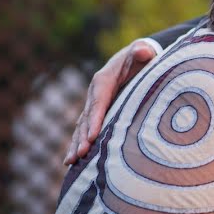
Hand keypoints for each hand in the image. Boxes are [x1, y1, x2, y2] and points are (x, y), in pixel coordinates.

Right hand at [64, 40, 156, 164]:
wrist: (135, 58)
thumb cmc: (142, 57)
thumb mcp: (143, 51)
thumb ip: (142, 51)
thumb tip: (143, 51)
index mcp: (104, 79)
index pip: (99, 101)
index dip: (95, 119)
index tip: (93, 137)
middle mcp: (95, 93)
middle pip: (87, 117)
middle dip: (83, 137)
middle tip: (80, 155)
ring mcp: (94, 104)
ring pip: (82, 126)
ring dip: (76, 144)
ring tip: (71, 162)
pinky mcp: (96, 113)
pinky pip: (85, 129)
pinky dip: (79, 143)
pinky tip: (73, 162)